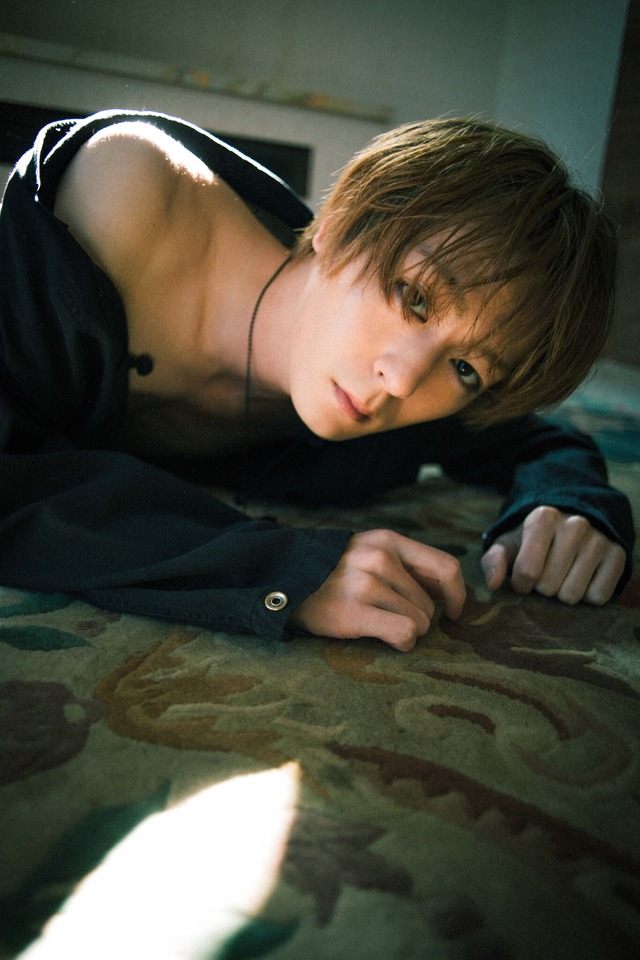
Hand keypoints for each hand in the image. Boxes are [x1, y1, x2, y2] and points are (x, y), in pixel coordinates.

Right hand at [290, 529, 465, 651]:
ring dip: (408, 632)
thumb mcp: (369, 551)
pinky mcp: (353, 611)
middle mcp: (380, 558)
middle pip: (430, 605)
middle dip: (419, 619)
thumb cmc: (332, 572)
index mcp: (388, 541)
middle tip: (394, 620)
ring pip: (419, 622)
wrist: (283, 577)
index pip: (445, 567)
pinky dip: (402, 643)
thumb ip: (404, 564)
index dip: (457, 595)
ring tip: (381, 626)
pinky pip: (403, 633)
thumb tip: (446, 592)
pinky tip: (387, 640)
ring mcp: (366, 584)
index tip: (454, 612)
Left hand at [481, 505, 625, 605]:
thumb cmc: (535, 539)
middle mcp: (574, 525)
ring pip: (572, 595)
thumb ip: (494, 561)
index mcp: (543, 518)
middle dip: (542, 588)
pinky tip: (583, 578)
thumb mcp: (510, 544)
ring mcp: (599, 539)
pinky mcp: (618, 555)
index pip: (527, 571)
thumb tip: (493, 584)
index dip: (521, 584)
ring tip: (563, 575)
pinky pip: (597, 596)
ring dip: (563, 593)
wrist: (574, 523)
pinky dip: (588, 595)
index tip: (523, 578)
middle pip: (548, 587)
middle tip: (546, 573)